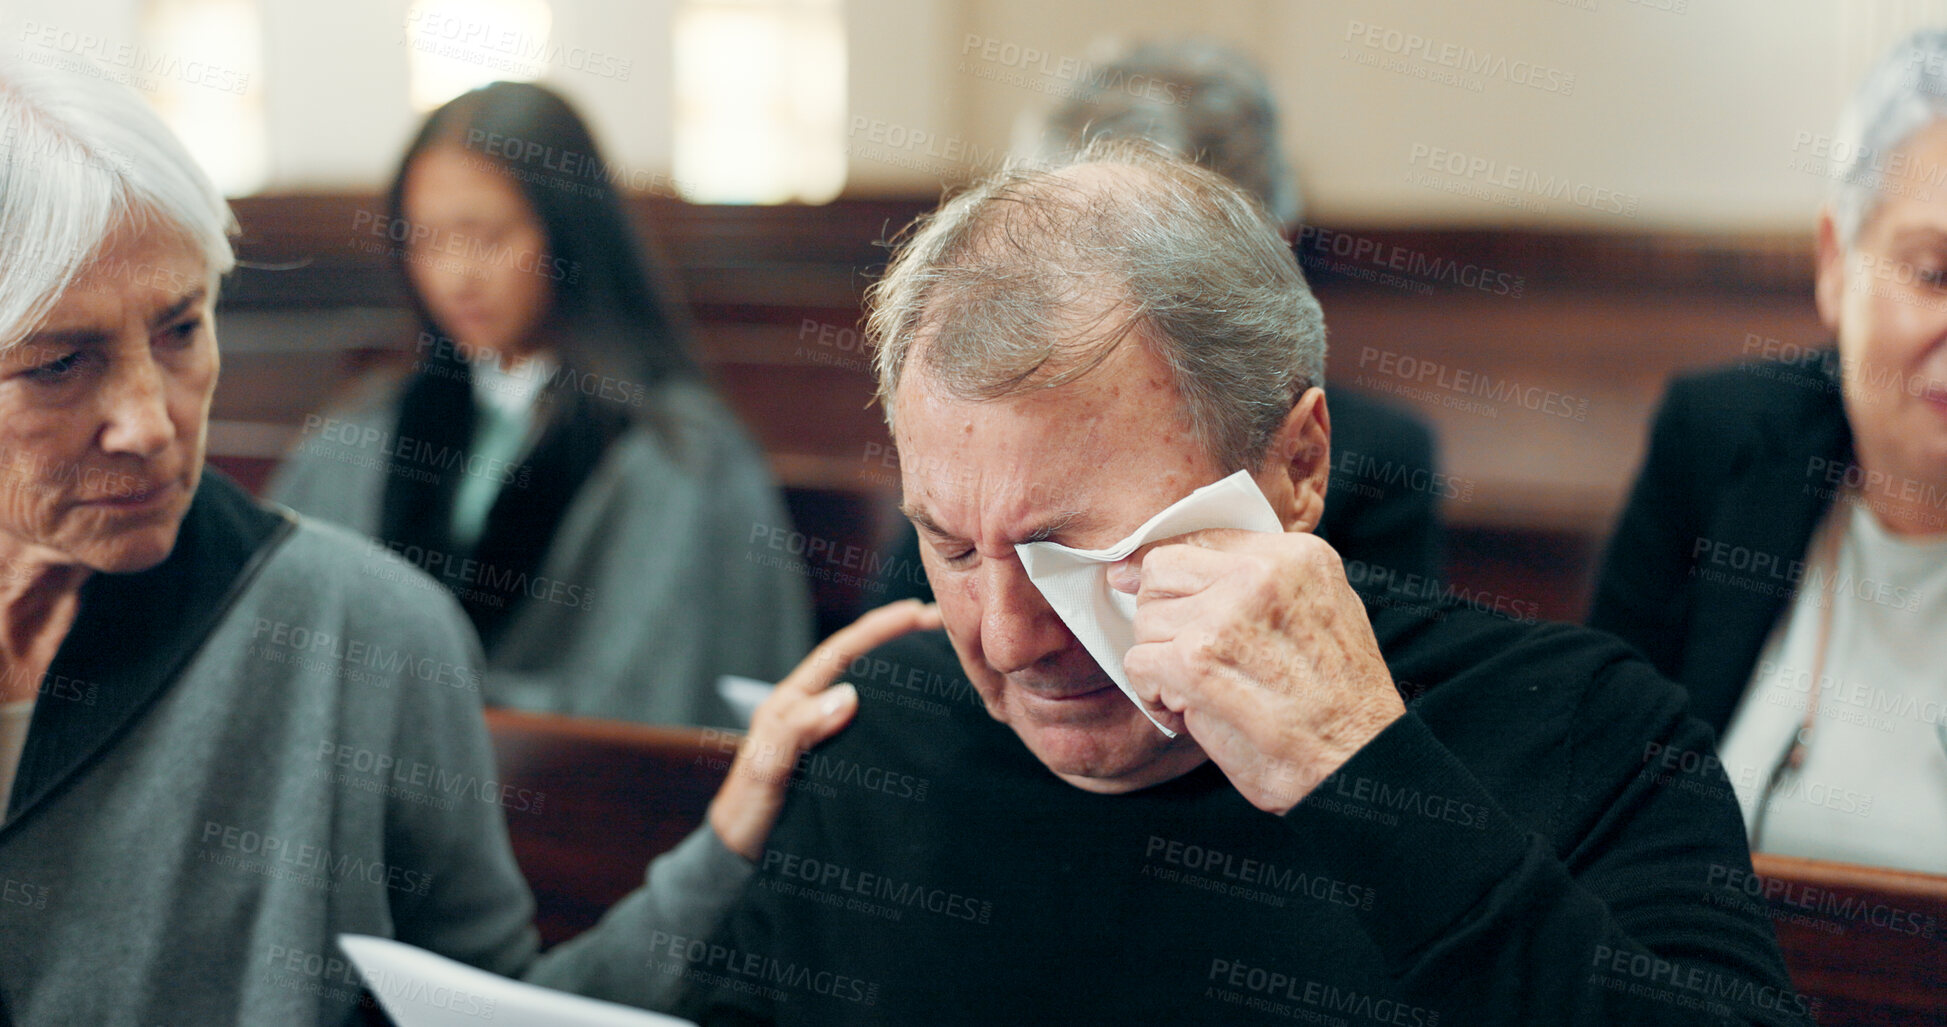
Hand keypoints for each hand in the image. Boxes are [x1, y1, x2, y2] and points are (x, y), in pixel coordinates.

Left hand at [707, 599, 943, 859]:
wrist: (742, 854)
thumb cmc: (748, 810)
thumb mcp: (766, 767)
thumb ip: (797, 729)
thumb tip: (848, 694)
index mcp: (793, 699)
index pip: (842, 651)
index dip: (879, 628)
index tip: (917, 612)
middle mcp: (814, 709)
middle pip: (864, 663)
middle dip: (902, 639)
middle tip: (949, 626)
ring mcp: (830, 733)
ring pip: (875, 692)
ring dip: (908, 673)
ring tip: (949, 659)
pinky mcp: (844, 758)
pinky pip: (878, 726)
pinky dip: (905, 712)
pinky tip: (930, 714)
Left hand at [1110, 529, 1403, 814]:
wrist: (1358, 761)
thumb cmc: (1338, 698)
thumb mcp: (1324, 610)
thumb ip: (1261, 580)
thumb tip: (1156, 566)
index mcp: (1296, 555)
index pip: (1199, 538)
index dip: (1171, 575)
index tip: (1153, 593)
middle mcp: (1260, 575)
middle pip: (1160, 573)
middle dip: (1164, 617)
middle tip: (1190, 655)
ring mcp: (1225, 617)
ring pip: (1144, 620)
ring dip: (1160, 659)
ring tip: (1198, 687)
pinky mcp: (1196, 663)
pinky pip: (1137, 662)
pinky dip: (1152, 693)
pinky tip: (1185, 709)